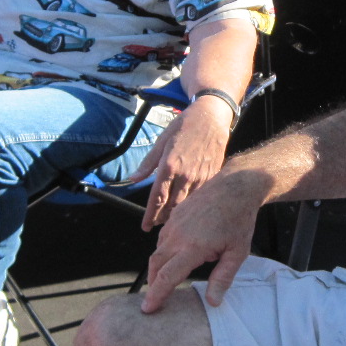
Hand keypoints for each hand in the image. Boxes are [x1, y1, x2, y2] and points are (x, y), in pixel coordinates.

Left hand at [131, 98, 235, 229]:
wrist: (211, 118)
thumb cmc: (184, 127)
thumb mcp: (161, 141)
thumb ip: (148, 163)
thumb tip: (133, 179)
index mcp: (169, 165)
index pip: (157, 198)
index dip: (150, 215)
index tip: (145, 226)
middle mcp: (185, 175)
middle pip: (171, 206)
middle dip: (162, 218)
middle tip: (155, 225)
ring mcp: (200, 177)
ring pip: (186, 204)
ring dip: (176, 214)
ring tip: (168, 220)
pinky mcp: (212, 176)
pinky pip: (200, 197)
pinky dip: (191, 205)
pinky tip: (186, 208)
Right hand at [141, 166, 267, 312]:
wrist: (235, 187)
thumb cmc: (239, 220)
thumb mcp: (237, 253)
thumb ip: (223, 278)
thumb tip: (212, 302)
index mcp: (193, 248)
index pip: (167, 277)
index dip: (156, 295)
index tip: (148, 309)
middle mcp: (178, 236)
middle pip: (155, 265)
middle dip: (153, 284)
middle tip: (154, 300)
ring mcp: (174, 224)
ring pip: (158, 251)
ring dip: (157, 268)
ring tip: (163, 282)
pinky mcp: (175, 215)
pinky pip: (163, 238)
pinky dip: (163, 252)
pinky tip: (173, 258)